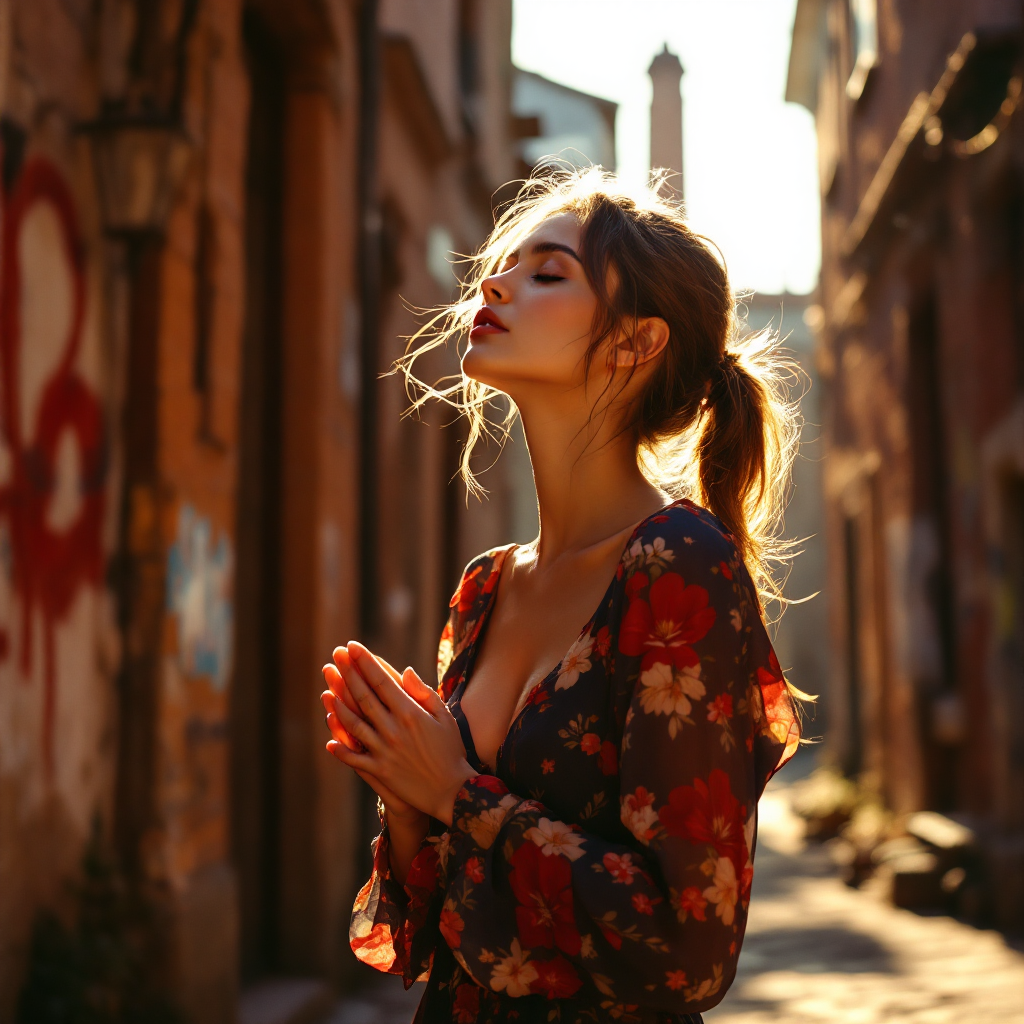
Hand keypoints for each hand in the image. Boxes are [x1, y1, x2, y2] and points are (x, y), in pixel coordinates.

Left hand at [322, 641, 473, 825]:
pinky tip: (329, 740)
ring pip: (354, 724)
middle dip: (347, 673)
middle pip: (364, 697)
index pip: (381, 681)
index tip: (353, 647)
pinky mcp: (380, 771)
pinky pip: (355, 758)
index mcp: (410, 713)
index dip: (365, 662)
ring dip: (338, 705)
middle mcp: (393, 729)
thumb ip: (424, 693)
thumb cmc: (452, 750)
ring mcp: (384, 751)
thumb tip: (405, 670)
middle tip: (335, 655)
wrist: (453, 791)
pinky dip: (341, 749)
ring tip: (327, 687)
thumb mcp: (445, 717)